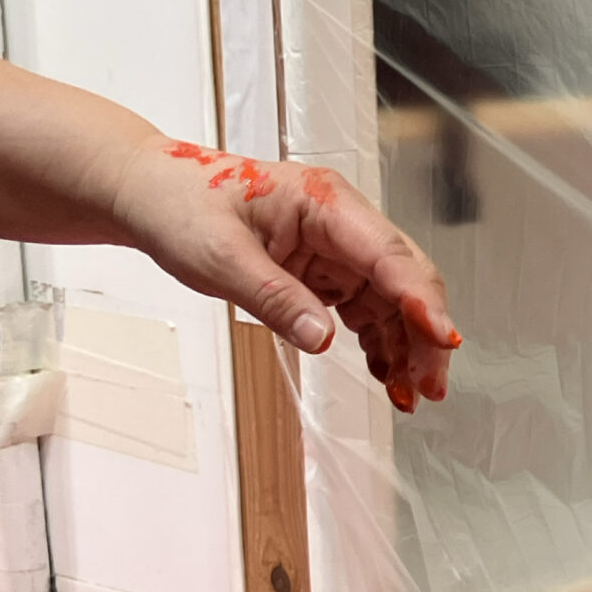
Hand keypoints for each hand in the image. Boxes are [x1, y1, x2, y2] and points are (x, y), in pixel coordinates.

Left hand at [112, 139, 460, 412]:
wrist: (152, 196)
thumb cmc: (181, 205)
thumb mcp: (221, 258)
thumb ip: (275, 299)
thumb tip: (323, 338)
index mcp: (324, 202)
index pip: (388, 253)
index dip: (420, 299)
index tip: (440, 337)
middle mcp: (341, 223)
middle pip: (405, 279)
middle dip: (425, 333)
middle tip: (429, 386)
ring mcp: (336, 248)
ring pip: (393, 300)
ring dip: (406, 346)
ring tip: (407, 394)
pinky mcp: (325, 272)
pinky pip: (367, 309)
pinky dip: (380, 344)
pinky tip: (383, 374)